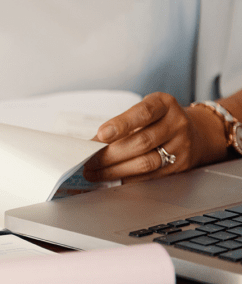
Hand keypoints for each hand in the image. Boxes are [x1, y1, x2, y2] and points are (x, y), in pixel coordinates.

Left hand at [83, 92, 218, 183]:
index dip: (122, 124)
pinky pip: (150, 176)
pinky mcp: (180, 166)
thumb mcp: (143, 112)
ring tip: (94, 173)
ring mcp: (181, 146)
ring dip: (115, 170)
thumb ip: (120, 125)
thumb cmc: (158, 120)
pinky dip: (127, 179)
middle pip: (142, 142)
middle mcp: (176, 124)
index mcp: (164, 104)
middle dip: (110, 154)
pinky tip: (111, 178)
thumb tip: (91, 145)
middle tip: (89, 161)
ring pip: (145, 162)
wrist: (195, 132)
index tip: (101, 134)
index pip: (144, 113)